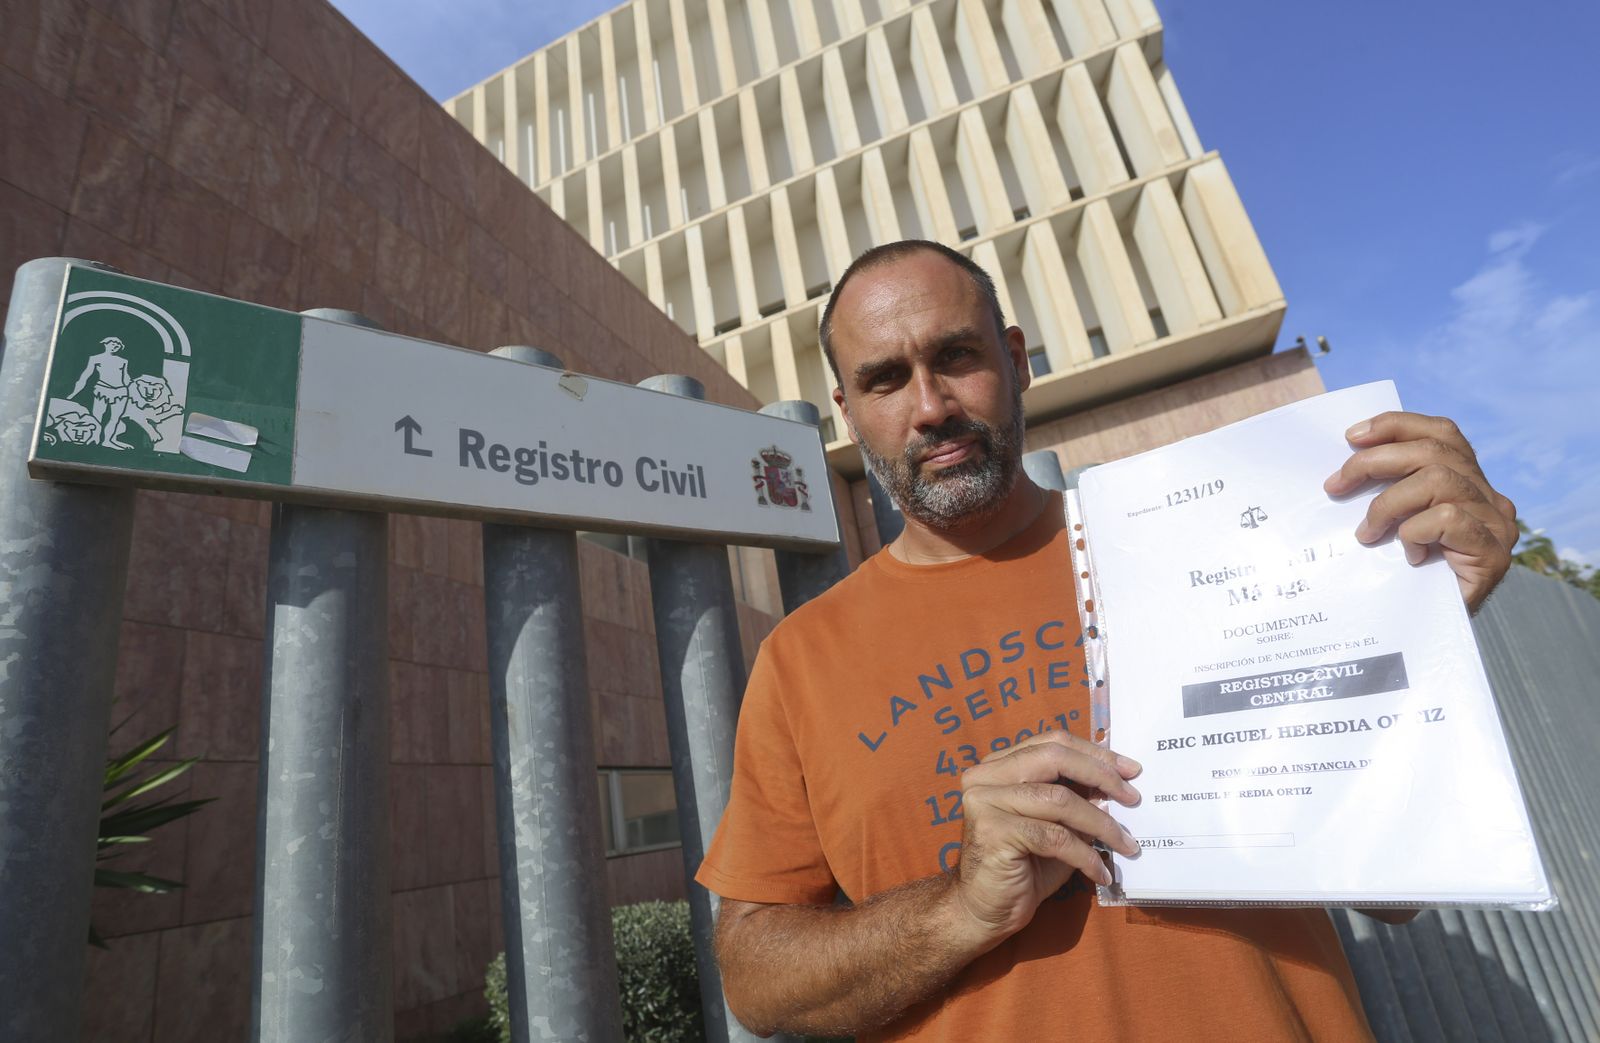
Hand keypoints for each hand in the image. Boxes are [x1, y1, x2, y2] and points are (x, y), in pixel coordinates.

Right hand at [951, 732, 1141, 942]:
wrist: (984, 912)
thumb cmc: (1023, 868)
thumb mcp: (1056, 827)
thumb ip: (1077, 802)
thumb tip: (1117, 787)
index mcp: (997, 766)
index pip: (1052, 743)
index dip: (1094, 753)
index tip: (1130, 769)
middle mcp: (985, 776)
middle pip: (1053, 757)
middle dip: (1101, 775)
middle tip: (1134, 798)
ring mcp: (985, 801)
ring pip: (1059, 799)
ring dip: (1102, 823)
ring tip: (1127, 845)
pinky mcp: (993, 832)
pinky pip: (1054, 837)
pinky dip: (1085, 855)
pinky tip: (1100, 873)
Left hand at [1324, 411, 1515, 611]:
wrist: (1431, 632)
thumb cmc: (1406, 577)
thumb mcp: (1393, 523)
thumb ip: (1388, 489)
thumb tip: (1344, 466)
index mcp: (1468, 481)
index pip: (1441, 433)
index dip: (1396, 426)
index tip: (1351, 436)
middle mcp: (1490, 497)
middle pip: (1434, 450)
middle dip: (1375, 461)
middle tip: (1335, 486)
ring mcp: (1497, 524)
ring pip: (1438, 480)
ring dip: (1388, 503)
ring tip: (1366, 533)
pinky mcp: (1494, 553)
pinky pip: (1447, 518)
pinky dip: (1414, 531)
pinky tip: (1407, 555)